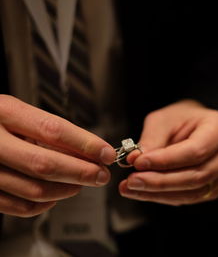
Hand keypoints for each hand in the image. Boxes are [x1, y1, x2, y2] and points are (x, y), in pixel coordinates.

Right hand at [0, 95, 115, 216]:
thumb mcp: (18, 113)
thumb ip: (49, 130)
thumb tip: (89, 151)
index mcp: (3, 112)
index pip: (53, 130)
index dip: (86, 144)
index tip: (106, 153)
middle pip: (45, 164)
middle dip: (81, 172)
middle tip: (101, 174)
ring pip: (34, 190)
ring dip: (67, 189)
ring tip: (82, 182)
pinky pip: (19, 207)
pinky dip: (45, 203)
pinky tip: (56, 193)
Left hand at [119, 100, 217, 205]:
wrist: (195, 126)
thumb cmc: (182, 119)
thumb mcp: (164, 119)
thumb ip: (151, 138)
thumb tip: (135, 160)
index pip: (196, 151)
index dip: (166, 161)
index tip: (138, 163)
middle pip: (197, 176)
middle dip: (160, 181)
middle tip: (131, 181)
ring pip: (194, 192)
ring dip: (160, 193)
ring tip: (131, 188)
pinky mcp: (217, 188)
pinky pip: (191, 198)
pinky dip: (166, 197)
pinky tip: (145, 191)